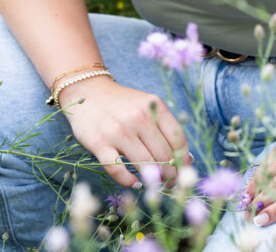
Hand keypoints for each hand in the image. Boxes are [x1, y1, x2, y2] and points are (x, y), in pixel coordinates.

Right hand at [59, 75, 190, 187]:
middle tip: (170, 183)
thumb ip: (165, 129)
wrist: (88, 92)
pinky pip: (118, 171)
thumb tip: (187, 160)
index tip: (184, 170)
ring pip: (145, 165)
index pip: (178, 138)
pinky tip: (135, 182)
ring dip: (153, 180)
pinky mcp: (99, 143)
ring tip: (155, 184)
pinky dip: (129, 181)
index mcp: (154, 106)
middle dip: (171, 174)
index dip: (184, 160)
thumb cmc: (123, 104)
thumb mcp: (147, 106)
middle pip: (164, 155)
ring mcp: (118, 131)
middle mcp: (138, 117)